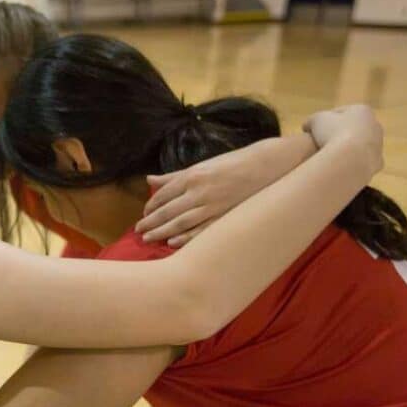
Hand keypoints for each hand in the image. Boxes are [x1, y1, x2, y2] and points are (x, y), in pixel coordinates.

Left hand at [136, 134, 316, 246]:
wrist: (267, 165)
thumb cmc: (232, 164)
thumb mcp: (202, 166)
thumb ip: (174, 176)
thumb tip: (150, 180)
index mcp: (192, 176)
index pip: (164, 194)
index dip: (151, 206)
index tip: (144, 214)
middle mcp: (199, 191)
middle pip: (168, 210)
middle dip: (151, 222)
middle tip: (139, 231)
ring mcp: (213, 205)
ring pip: (180, 222)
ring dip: (161, 231)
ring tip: (147, 239)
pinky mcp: (226, 216)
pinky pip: (202, 230)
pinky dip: (186, 237)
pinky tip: (172, 242)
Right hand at [303, 104, 382, 173]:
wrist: (350, 159)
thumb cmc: (332, 133)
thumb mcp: (315, 121)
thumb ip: (311, 121)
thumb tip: (307, 126)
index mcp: (362, 111)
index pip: (342, 112)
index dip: (326, 119)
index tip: (314, 129)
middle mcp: (375, 126)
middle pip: (353, 129)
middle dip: (339, 134)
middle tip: (321, 143)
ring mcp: (378, 145)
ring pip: (359, 146)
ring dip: (347, 150)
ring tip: (329, 158)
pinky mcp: (377, 163)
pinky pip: (361, 162)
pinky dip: (352, 163)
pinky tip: (340, 167)